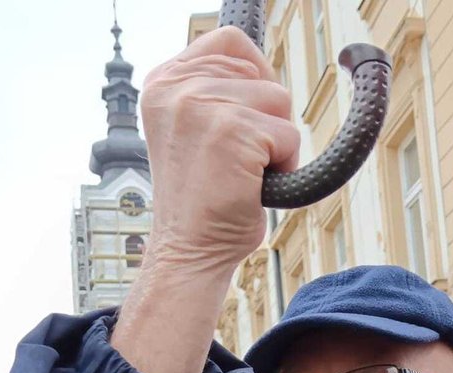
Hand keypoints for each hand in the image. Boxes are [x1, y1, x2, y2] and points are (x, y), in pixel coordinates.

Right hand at [137, 26, 298, 272]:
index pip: (229, 41)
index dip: (255, 75)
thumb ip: (215, 94)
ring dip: (276, 143)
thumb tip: (261, 72)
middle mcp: (176, 88)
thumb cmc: (202, 201)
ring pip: (279, 101)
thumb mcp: (195, 131)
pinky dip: (285, 166)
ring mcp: (202, 106)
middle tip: (238, 158)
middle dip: (266, 116)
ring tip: (245, 174)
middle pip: (261, 71)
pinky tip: (254, 186)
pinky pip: (290, 135)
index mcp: (163, 83)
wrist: (189, 251)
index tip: (249, 117)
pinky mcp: (232, 131)